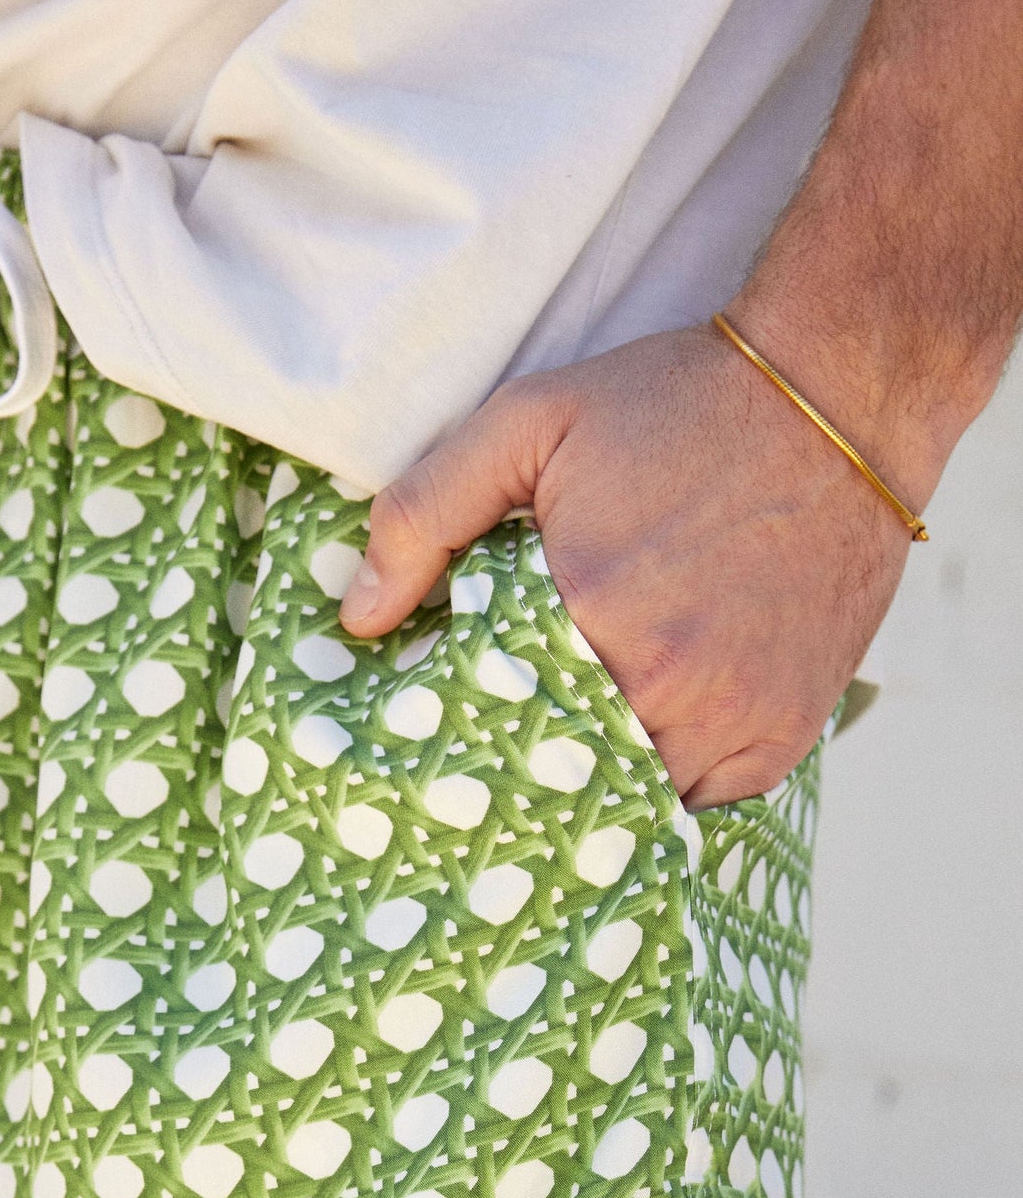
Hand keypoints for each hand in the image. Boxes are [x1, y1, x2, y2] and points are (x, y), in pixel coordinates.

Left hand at [339, 324, 920, 808]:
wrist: (839, 394)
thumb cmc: (676, 404)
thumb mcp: (530, 421)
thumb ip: (427, 512)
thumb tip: (357, 617)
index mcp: (591, 614)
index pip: (491, 727)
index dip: (460, 739)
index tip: (432, 747)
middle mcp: (667, 684)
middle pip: (562, 778)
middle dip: (523, 774)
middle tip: (487, 772)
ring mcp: (736, 718)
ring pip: (634, 802)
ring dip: (595, 787)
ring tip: (559, 765)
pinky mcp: (785, 731)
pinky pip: (705, 801)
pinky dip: (669, 786)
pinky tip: (639, 749)